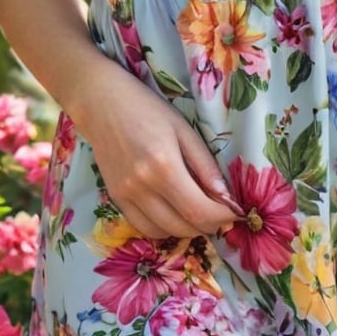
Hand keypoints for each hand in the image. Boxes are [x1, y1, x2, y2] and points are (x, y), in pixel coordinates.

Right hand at [75, 57, 241, 238]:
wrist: (101, 103)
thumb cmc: (147, 109)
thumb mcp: (183, 128)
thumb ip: (204, 164)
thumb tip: (226, 197)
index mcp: (164, 166)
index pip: (199, 211)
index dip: (222, 218)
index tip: (235, 213)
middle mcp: (143, 187)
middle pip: (183, 226)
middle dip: (209, 225)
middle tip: (221, 213)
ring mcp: (126, 196)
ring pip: (164, 232)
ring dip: (187, 230)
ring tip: (199, 213)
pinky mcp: (115, 199)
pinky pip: (143, 227)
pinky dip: (163, 228)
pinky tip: (174, 213)